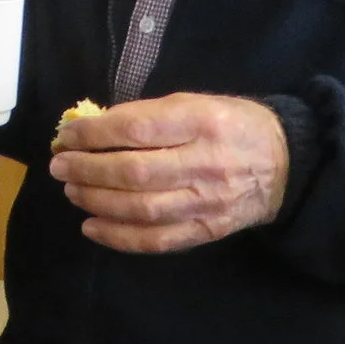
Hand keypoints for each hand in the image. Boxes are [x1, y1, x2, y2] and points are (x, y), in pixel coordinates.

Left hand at [48, 92, 289, 252]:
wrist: (284, 165)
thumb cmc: (230, 125)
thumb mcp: (195, 103)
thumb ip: (148, 115)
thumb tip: (91, 130)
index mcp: (201, 122)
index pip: (136, 129)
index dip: (93, 134)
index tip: (67, 136)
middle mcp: (205, 164)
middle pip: (134, 172)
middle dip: (87, 169)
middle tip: (60, 166)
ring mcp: (206, 202)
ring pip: (141, 209)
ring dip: (96, 201)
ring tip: (72, 191)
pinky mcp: (206, 231)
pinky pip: (156, 240)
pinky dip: (118, 237)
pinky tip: (91, 226)